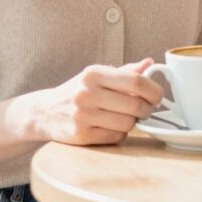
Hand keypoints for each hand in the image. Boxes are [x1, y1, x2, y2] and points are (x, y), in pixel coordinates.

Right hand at [32, 58, 163, 145]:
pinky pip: (116, 137)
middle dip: (147, 109)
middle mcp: (87, 93)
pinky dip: (119, 134)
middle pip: (135, 105)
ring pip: (128, 123)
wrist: (44, 112)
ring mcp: (83, 116)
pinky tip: (111, 127)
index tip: (157, 97)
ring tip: (124, 117)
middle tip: (146, 109)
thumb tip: (149, 63)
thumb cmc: (78, 91)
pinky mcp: (82, 136)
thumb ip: (125, 71)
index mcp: (94, 74)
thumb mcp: (97, 75)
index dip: (154, 91)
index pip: (136, 81)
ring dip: (132, 122)